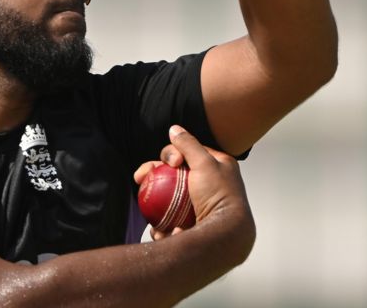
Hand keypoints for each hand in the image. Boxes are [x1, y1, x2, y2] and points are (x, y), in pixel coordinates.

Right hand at [134, 125, 249, 239]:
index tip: (170, 162)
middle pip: (173, 177)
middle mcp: (209, 187)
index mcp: (216, 170)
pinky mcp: (191, 228)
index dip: (171, 154)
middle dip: (153, 177)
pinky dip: (162, 228)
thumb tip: (174, 129)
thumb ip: (188, 144)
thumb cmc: (219, 197)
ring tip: (148, 210)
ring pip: (167, 203)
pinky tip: (160, 231)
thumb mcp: (205, 163)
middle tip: (140, 178)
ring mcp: (199, 209)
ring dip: (155, 206)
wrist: (227, 237)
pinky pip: (170, 224)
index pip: (187, 155)